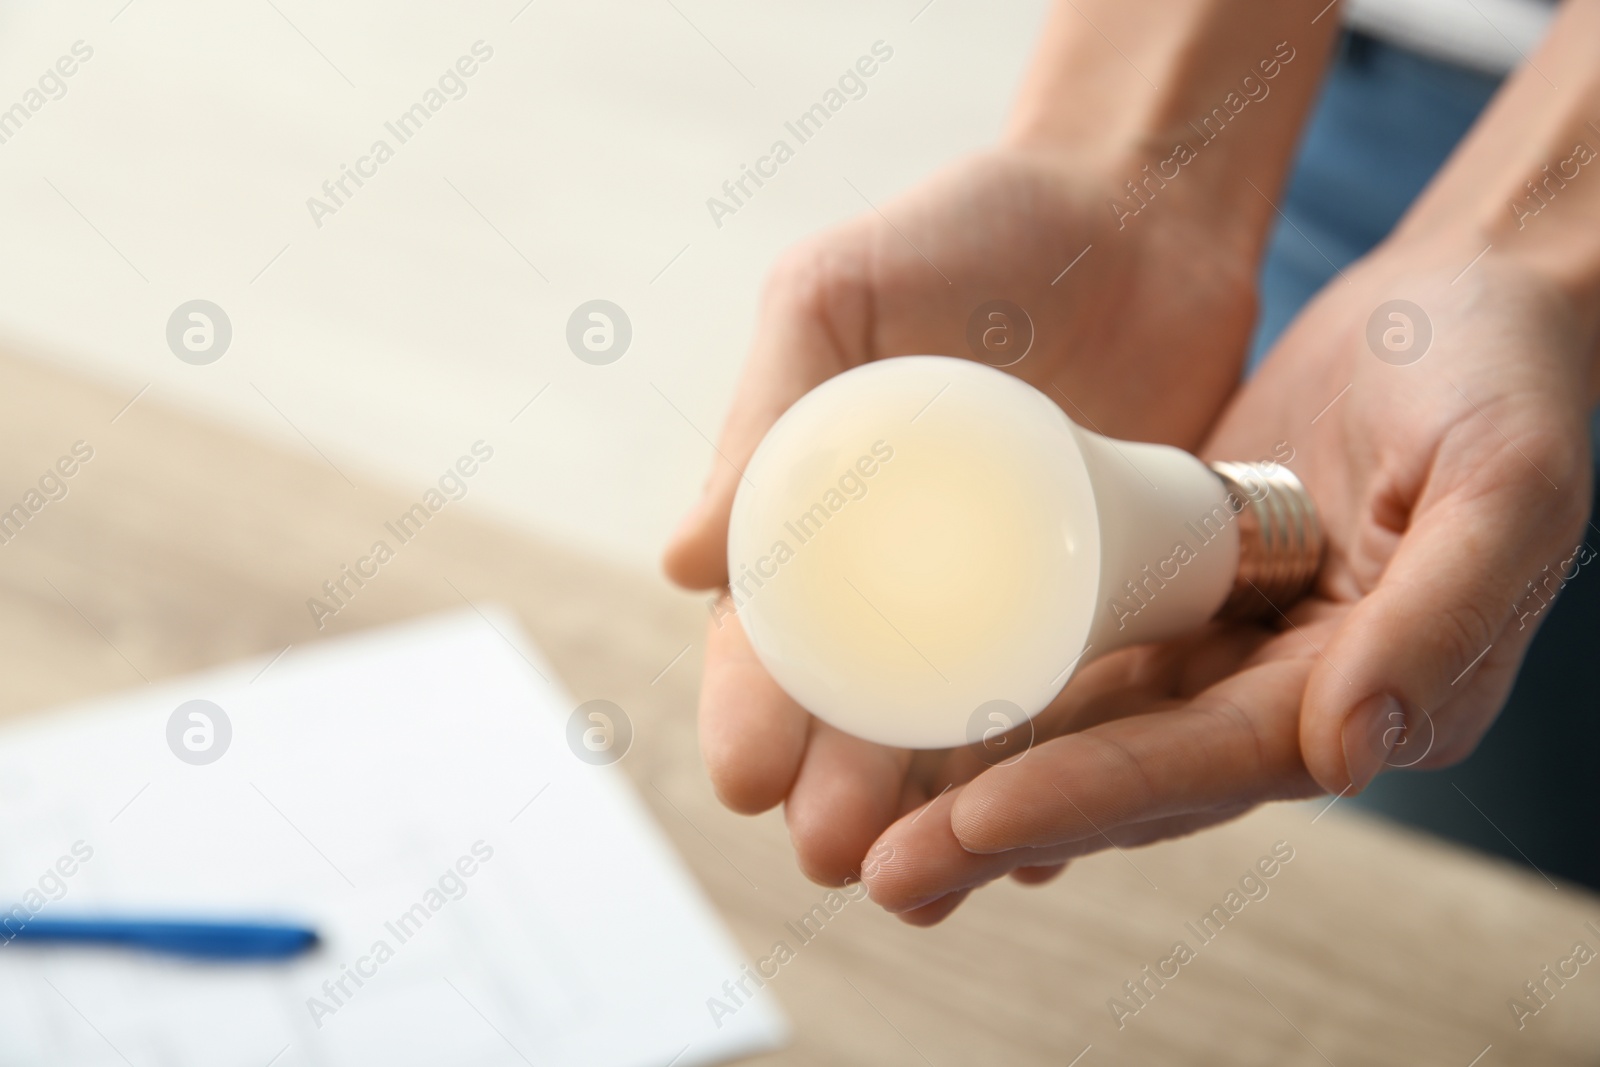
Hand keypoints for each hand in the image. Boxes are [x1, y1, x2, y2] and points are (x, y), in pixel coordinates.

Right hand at [663, 146, 1265, 914]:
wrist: (1139, 210)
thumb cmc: (965, 235)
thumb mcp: (837, 298)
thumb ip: (768, 411)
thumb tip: (680, 564)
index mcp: (820, 516)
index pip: (770, 634)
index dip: (749, 708)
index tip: (743, 775)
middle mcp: (906, 576)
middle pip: (859, 709)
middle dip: (833, 789)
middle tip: (831, 852)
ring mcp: (1007, 599)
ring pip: (956, 733)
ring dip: (934, 815)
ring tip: (926, 886)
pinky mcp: (1104, 605)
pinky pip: (1072, 708)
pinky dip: (1052, 777)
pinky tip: (1043, 838)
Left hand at [865, 237, 1596, 919]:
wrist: (1466, 302)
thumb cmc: (1502, 373)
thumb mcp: (1505, 479)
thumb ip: (1442, 615)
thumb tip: (1347, 752)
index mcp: (1377, 691)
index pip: (1209, 764)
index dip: (1092, 795)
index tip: (973, 820)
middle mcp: (1291, 697)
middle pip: (1130, 779)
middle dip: (1006, 828)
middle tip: (883, 870)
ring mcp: (1228, 654)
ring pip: (1088, 740)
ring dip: (983, 790)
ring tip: (869, 837)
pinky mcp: (1181, 602)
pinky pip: (1079, 668)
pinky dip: (1002, 705)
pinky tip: (916, 736)